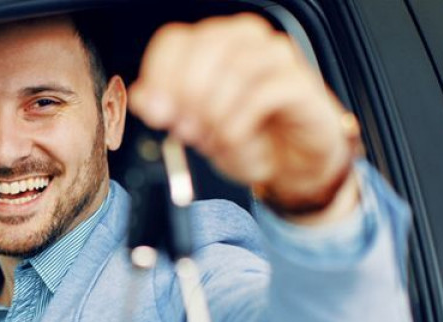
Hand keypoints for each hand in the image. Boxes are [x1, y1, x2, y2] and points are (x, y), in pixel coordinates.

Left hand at [128, 13, 358, 223]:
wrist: (291, 161)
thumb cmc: (244, 136)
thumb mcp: (194, 128)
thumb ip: (165, 110)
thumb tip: (143, 98)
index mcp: (211, 43)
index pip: (173, 42)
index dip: (159, 78)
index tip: (156, 114)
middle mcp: (243, 39)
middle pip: (202, 51)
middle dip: (186, 96)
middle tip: (183, 131)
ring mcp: (274, 56)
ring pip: (233, 70)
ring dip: (213, 113)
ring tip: (210, 140)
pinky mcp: (299, 82)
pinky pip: (262, 95)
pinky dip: (239, 123)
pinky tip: (232, 140)